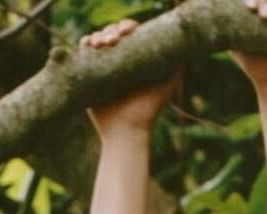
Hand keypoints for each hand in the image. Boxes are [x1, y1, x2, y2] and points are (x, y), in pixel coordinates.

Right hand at [81, 17, 182, 136]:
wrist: (125, 132)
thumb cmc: (147, 112)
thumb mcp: (165, 87)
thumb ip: (175, 69)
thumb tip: (183, 48)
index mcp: (136, 59)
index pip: (130, 33)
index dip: (127, 27)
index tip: (126, 32)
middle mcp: (120, 61)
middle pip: (113, 34)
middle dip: (111, 32)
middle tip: (111, 41)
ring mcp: (104, 68)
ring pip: (98, 41)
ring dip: (98, 36)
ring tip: (98, 45)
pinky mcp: (90, 76)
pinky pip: (84, 55)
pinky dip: (84, 45)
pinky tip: (87, 44)